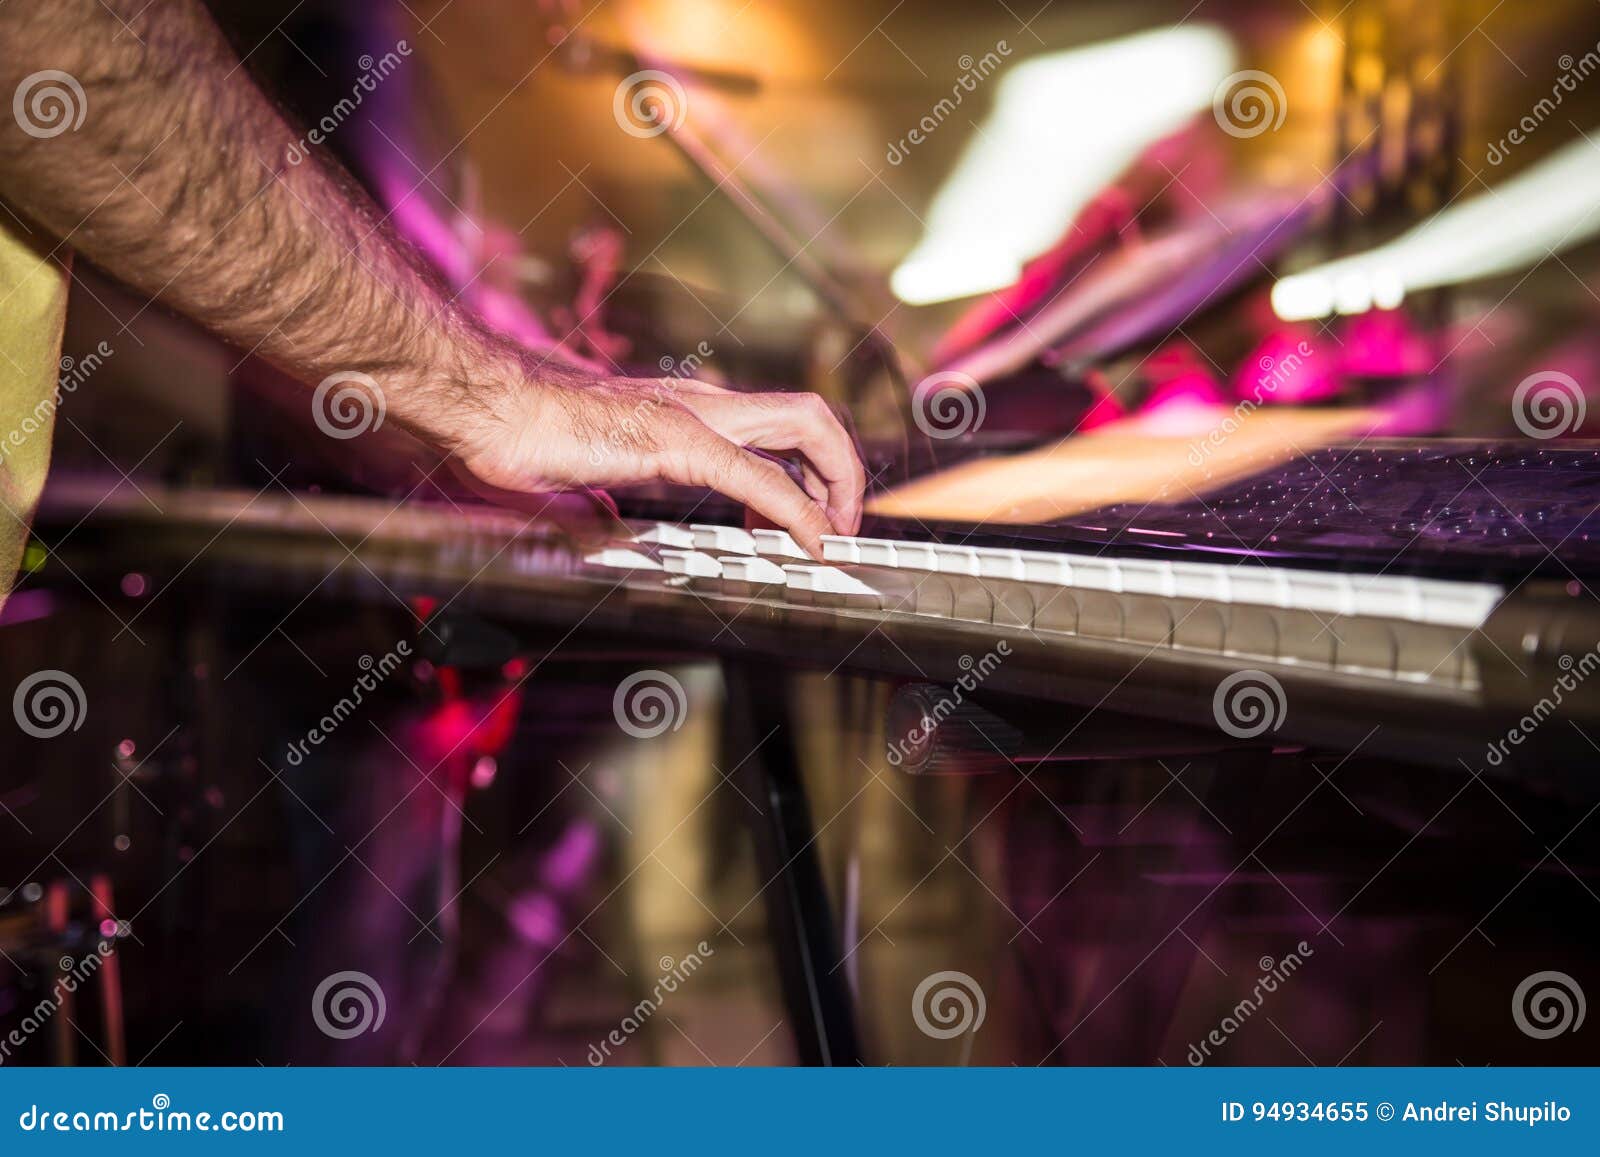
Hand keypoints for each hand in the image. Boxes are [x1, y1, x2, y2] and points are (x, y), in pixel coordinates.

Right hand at [456, 369, 865, 558]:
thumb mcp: (578, 474)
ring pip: (806, 426)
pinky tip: (812, 543)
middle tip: (841, 526)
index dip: (810, 469)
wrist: (485, 408)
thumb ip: (603, 494)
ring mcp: (694, 415)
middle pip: (810, 415)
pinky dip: (799, 512)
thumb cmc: (518, 433)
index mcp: (683, 408)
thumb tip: (603, 518)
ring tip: (834, 535)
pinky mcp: (678, 441)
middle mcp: (701, 401)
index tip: (812, 519)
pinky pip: (760, 477)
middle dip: (844, 471)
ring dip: (837, 484)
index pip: (775, 424)